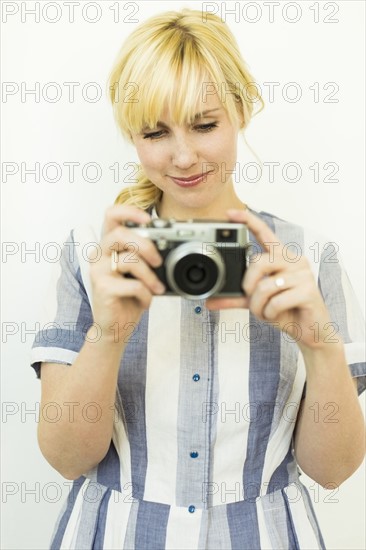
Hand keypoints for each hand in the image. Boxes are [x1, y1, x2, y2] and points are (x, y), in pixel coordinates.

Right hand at [89, 205, 164, 341]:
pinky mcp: (102, 288)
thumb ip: (145, 256)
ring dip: (150, 276)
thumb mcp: (140, 271)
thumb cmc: (128, 296)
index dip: (129, 211)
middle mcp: (99, 254)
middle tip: (158, 261)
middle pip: (120, 233)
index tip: (149, 219)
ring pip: (129, 260)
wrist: (115, 326)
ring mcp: (98, 270)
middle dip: (145, 245)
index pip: (111, 215)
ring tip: (157, 288)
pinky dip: (145, 295)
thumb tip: (167, 246)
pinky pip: (133, 285)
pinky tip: (144, 301)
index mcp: (109, 245)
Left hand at [206, 208, 332, 350]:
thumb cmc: (286, 310)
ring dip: (258, 305)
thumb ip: (235, 298)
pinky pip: (277, 301)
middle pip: (259, 262)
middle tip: (250, 297)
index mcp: (281, 257)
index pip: (264, 233)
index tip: (230, 214)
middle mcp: (294, 261)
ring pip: (266, 285)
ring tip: (265, 311)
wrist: (309, 330)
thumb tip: (210, 302)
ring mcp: (303, 274)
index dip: (248, 221)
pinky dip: (270, 312)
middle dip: (248, 284)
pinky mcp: (309, 291)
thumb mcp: (256, 302)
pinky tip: (276, 314)